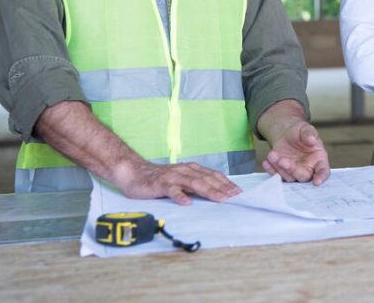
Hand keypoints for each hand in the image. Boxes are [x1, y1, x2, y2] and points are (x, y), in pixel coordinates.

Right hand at [115, 159, 240, 205]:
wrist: (135, 172)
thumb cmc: (161, 179)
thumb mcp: (182, 179)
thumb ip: (196, 184)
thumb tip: (216, 193)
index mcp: (192, 169)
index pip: (213, 176)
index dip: (227, 183)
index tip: (239, 192)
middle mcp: (185, 171)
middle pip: (207, 179)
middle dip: (222, 188)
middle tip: (235, 197)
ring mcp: (173, 177)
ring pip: (194, 183)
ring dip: (208, 191)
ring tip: (220, 198)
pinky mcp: (160, 184)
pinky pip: (171, 190)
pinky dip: (180, 196)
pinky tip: (187, 203)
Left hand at [263, 120, 330, 185]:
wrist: (287, 134)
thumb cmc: (300, 132)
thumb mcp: (306, 129)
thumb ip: (309, 134)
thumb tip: (312, 140)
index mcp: (319, 159)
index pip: (323, 170)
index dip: (321, 177)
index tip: (317, 182)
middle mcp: (308, 168)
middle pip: (303, 176)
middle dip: (293, 170)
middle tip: (283, 161)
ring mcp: (295, 172)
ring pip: (289, 177)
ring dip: (279, 168)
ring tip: (272, 155)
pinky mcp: (283, 172)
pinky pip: (277, 176)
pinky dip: (271, 170)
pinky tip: (267, 162)